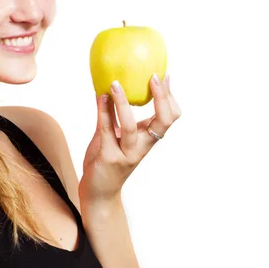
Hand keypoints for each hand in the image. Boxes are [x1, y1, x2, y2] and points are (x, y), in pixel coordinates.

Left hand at [79, 74, 181, 207]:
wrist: (98, 190)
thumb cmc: (108, 158)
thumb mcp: (115, 134)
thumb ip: (115, 114)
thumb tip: (114, 85)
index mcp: (148, 139)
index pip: (169, 117)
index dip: (169, 97)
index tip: (164, 77)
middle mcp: (142, 147)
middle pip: (162, 123)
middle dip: (162, 98)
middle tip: (153, 77)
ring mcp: (126, 153)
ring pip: (130, 127)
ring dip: (123, 103)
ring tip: (116, 84)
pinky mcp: (109, 158)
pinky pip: (106, 130)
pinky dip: (103, 111)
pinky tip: (101, 97)